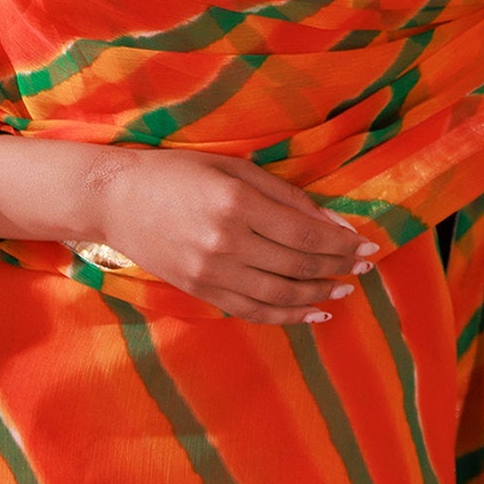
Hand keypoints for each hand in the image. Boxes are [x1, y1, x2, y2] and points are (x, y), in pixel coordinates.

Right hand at [89, 145, 376, 322]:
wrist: (114, 199)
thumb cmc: (177, 172)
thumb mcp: (234, 168)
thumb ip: (286, 196)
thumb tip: (335, 223)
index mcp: (236, 203)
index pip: (304, 233)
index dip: (341, 244)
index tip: (368, 247)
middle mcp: (225, 242)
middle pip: (297, 265)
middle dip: (337, 268)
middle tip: (364, 268)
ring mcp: (210, 272)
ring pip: (279, 295)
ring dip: (318, 295)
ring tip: (344, 291)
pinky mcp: (199, 291)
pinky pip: (253, 311)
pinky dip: (286, 315)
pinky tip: (312, 312)